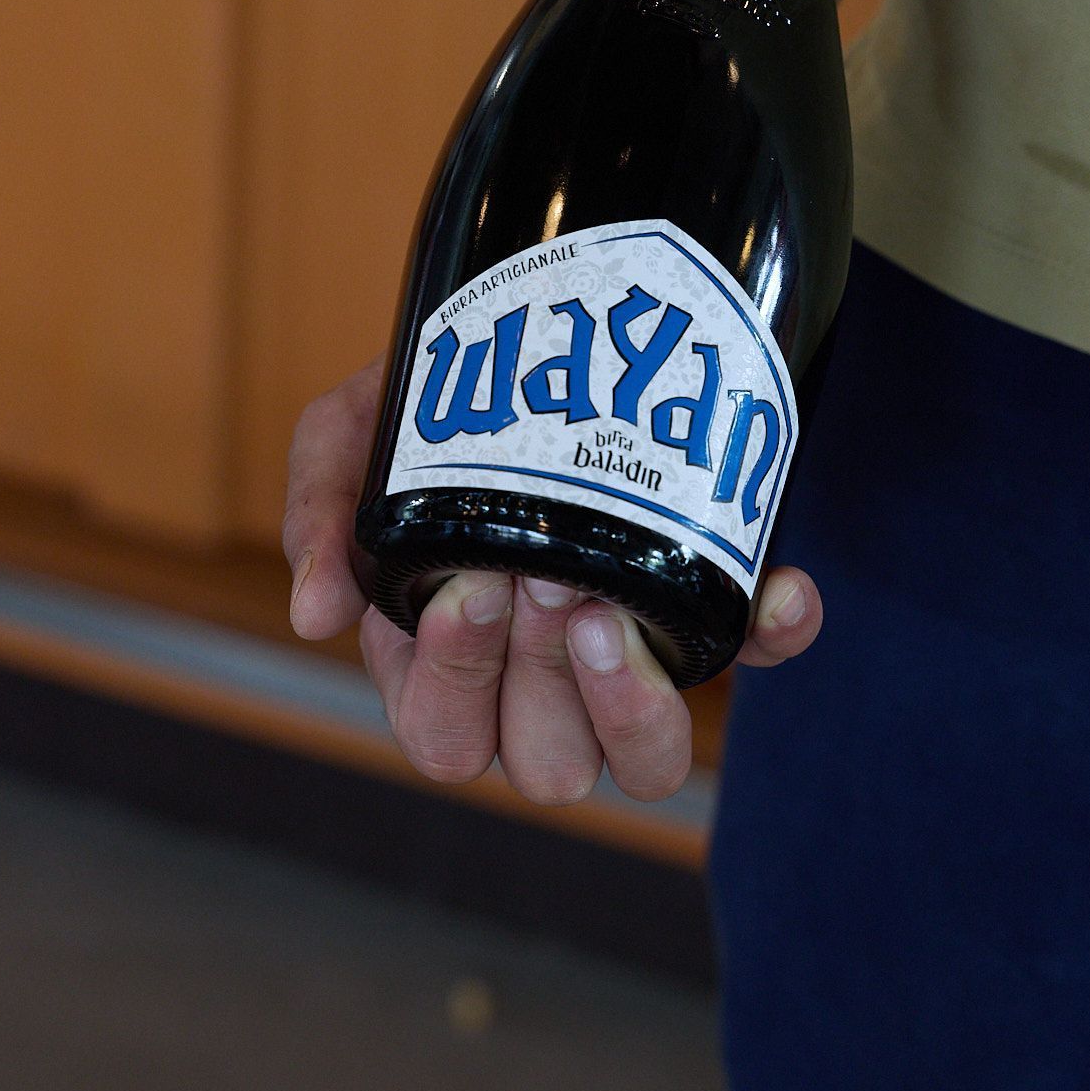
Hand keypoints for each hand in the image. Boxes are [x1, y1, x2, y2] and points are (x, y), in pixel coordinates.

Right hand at [283, 359, 821, 804]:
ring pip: (646, 764)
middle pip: (548, 766)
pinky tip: (776, 589)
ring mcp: (632, 654)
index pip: (447, 740)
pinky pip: (759, 651)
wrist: (530, 325)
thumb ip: (321, 511)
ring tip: (609, 602)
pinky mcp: (712, 607)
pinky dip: (776, 631)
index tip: (472, 586)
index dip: (458, 685)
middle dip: (541, 677)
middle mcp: (542, 688)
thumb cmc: (431, 409)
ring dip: (632, 700)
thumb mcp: (351, 436)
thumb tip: (313, 616)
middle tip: (543, 575)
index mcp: (447, 666)